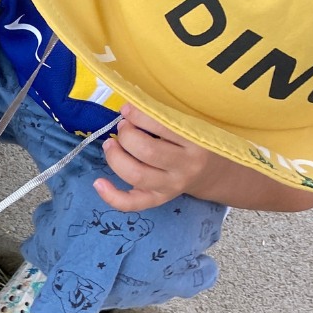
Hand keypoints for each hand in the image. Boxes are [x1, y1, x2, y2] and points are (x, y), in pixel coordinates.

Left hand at [96, 104, 219, 211]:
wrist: (214, 173)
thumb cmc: (196, 141)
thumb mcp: (192, 125)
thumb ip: (167, 117)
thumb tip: (128, 108)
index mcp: (196, 142)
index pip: (164, 127)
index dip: (139, 116)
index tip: (127, 109)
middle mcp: (185, 166)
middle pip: (147, 151)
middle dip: (126, 136)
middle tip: (122, 127)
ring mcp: (172, 186)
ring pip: (136, 175)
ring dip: (115, 157)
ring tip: (110, 144)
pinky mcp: (159, 200)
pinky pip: (132, 204)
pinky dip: (111, 195)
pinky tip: (98, 182)